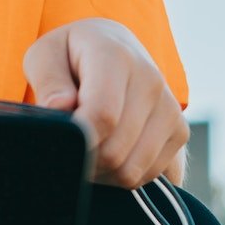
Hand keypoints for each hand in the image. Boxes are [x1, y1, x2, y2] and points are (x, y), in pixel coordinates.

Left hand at [22, 18, 189, 187]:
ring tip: (87, 150)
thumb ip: (49, 81)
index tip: (60, 145)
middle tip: (68, 149)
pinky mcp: (179, 130)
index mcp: (116, 56)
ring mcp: (170, 107)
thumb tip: (60, 107)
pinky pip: (148, 174)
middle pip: (115, 150)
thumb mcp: (45, 56)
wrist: (114, 48)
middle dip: (85, 160)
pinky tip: (108, 153)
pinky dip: (123, 175)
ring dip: (102, 172)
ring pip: (132, 169)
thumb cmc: (72, 57)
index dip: (77, 141)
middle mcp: (151, 79)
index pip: (102, 115)